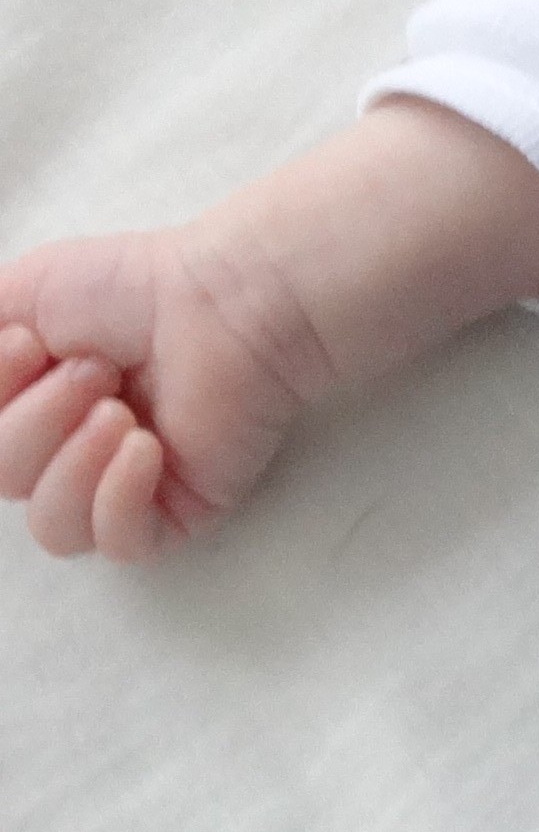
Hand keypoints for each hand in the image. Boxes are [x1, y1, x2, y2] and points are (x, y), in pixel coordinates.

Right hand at [0, 104, 538, 562]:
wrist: (224, 299)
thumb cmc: (131, 287)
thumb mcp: (17, 296)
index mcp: (33, 406)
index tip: (29, 341)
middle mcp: (72, 451)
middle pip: (7, 482)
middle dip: (35, 422)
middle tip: (97, 370)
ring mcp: (125, 485)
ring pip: (55, 527)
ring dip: (72, 463)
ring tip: (121, 410)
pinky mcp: (179, 510)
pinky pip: (120, 544)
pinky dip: (117, 499)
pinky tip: (144, 449)